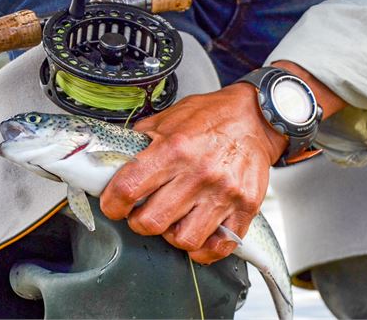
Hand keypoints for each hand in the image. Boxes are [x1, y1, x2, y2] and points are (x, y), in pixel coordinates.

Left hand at [100, 82, 286, 263]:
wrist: (254, 116)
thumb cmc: (210, 117)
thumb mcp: (168, 118)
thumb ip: (140, 142)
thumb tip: (112, 160)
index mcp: (175, 148)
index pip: (128, 188)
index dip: (112, 204)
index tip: (113, 206)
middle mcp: (199, 173)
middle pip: (152, 222)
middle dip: (139, 222)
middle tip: (142, 214)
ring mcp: (224, 193)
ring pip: (184, 240)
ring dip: (171, 236)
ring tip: (172, 222)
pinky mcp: (245, 207)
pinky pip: (219, 247)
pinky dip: (203, 249)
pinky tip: (197, 234)